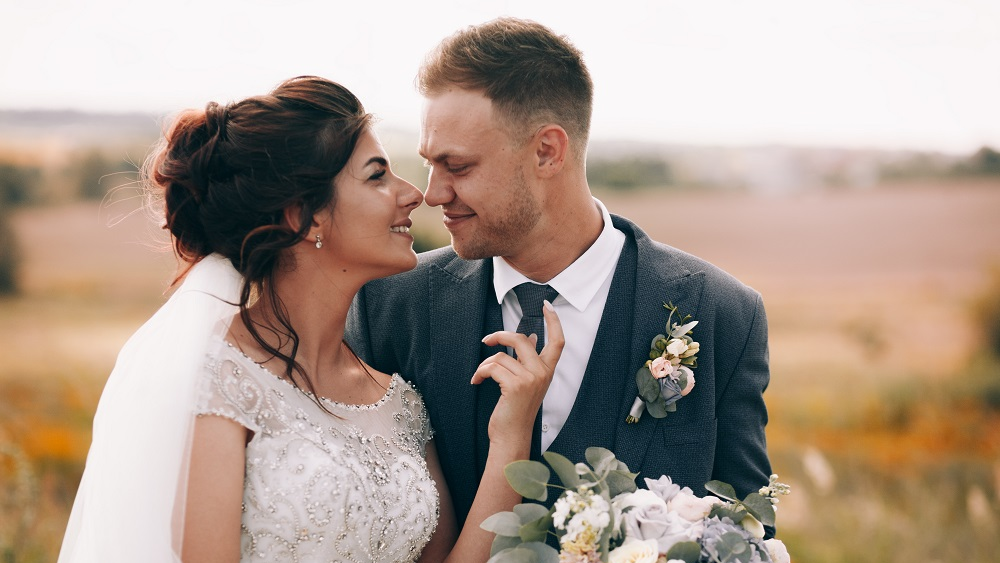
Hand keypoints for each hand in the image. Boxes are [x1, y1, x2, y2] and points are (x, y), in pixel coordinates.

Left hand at [471, 300, 564, 445]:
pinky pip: (492, 367)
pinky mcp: (515, 386)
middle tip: (487, 340)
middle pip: (522, 339)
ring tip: (481, 376)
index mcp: (548, 371)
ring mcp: (530, 379)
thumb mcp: (528, 383)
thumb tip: (532, 337)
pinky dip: (480, 372)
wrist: (511, 436)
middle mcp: (542, 373)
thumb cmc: (516, 409)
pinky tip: (476, 381)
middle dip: (500, 336)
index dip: (554, 321)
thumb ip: (529, 360)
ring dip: (485, 364)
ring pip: (501, 356)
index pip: (558, 341)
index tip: (547, 306)